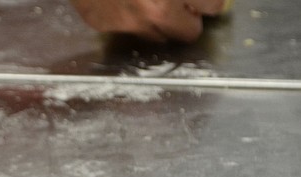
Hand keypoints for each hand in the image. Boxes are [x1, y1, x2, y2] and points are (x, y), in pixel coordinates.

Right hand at [70, 0, 226, 42]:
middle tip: (183, 2)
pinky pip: (124, 27)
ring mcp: (125, 22)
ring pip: (156, 35)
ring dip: (159, 20)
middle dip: (188, 15)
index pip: (213, 6)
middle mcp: (153, 11)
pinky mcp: (100, 23)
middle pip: (188, 32)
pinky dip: (127, 15)